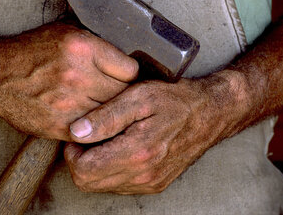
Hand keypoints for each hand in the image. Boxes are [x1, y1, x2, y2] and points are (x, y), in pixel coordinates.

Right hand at [0, 21, 138, 139]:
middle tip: (119, 94)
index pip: (130, 69)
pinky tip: (89, 118)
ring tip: (105, 106)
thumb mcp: (65, 32)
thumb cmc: (30, 51)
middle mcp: (77, 75)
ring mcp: (68, 104)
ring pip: (110, 116)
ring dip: (110, 113)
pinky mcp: (59, 126)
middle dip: (124, 95)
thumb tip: (127, 60)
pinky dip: (94, 127)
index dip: (130, 74)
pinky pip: (92, 132)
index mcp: (82, 47)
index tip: (125, 77)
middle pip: (123, 95)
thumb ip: (97, 45)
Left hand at [64, 72, 249, 193]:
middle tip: (88, 136)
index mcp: (137, 152)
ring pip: (101, 186)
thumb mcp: (138, 96)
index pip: (84, 170)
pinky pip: (119, 185)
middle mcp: (143, 174)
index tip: (79, 133)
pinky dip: (111, 170)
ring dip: (95, 166)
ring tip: (104, 139)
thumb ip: (105, 116)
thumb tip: (76, 131)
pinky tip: (118, 148)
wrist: (209, 113)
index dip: (72, 151)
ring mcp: (150, 182)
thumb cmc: (175, 100)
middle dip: (80, 161)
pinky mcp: (154, 184)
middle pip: (88, 183)